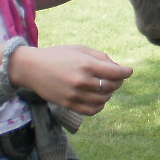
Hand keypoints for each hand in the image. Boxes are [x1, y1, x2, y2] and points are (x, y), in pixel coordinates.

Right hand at [10, 43, 133, 115]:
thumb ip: (100, 57)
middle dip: (118, 82)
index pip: (115, 72)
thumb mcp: (79, 49)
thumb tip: (117, 67)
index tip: (129, 71)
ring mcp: (75, 95)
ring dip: (109, 93)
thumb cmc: (57, 55)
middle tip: (116, 78)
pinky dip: (100, 105)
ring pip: (103, 99)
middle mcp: (81, 81)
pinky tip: (99, 99)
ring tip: (106, 87)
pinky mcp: (68, 104)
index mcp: (86, 64)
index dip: (126, 72)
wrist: (31, 68)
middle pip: (111, 86)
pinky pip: (92, 110)